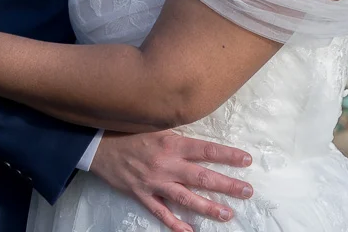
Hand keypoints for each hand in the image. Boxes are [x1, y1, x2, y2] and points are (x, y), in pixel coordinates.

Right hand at [89, 131, 253, 231]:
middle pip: (202, 177)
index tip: (247, 160)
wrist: (99, 147)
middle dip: (227, 185)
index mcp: (172, 143)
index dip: (228, 156)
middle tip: (247, 191)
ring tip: (227, 214)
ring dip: (208, 207)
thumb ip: (178, 131)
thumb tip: (201, 128)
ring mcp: (154, 182)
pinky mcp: (142, 195)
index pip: (206, 150)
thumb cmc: (130, 132)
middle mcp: (166, 164)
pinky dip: (175, 224)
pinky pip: (160, 212)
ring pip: (185, 198)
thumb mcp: (156, 125)